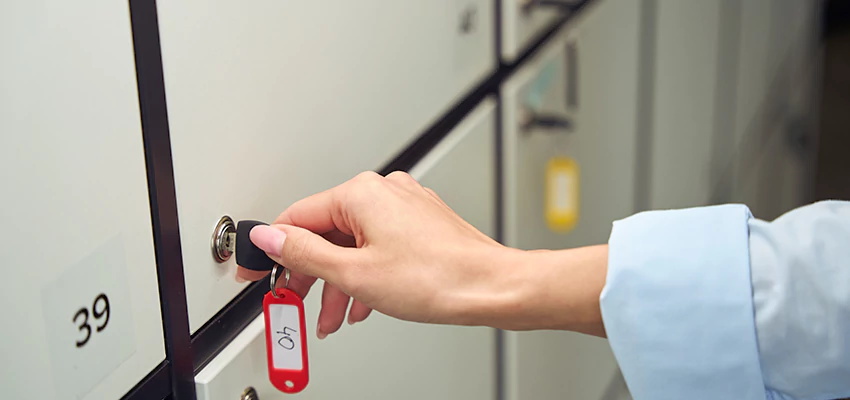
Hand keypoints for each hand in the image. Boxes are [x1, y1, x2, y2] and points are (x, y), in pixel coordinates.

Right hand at [237, 171, 607, 337]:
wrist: (491, 287)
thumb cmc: (437, 277)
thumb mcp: (354, 273)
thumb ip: (304, 254)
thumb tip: (270, 238)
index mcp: (361, 194)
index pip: (297, 217)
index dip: (274, 250)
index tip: (260, 272)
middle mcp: (383, 191)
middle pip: (326, 232)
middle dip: (310, 274)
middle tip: (296, 303)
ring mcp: (404, 206)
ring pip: (353, 243)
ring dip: (338, 281)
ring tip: (334, 317)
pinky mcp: (420, 223)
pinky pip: (378, 245)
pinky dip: (365, 273)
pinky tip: (363, 303)